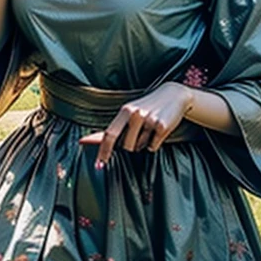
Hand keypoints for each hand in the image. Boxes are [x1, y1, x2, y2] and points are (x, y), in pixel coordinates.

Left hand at [78, 82, 193, 168]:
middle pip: (126, 146)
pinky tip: (159, 130)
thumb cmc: (147, 107)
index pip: (110, 134)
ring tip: (149, 130)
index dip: (103, 151)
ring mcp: (149, 120)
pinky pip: (153, 147)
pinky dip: (155, 143)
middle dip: (131, 146)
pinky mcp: (162, 126)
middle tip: (140, 133)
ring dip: (143, 144)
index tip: (99, 165)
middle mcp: (136, 114)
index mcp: (125, 111)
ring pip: (140, 147)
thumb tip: (86, 140)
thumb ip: (112, 129)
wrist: (173, 95)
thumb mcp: (129, 113)